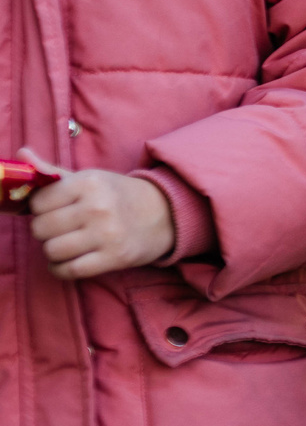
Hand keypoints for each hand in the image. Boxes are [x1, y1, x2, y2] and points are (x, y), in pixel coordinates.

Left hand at [23, 151, 175, 278]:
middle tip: (59, 228)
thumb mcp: (89, 178)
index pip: (38, 202)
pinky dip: (60, 269)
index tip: (53, 209)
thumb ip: (52, 171)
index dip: (40, 208)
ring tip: (64, 244)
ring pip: (52, 250)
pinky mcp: (114, 257)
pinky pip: (69, 271)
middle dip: (45, 231)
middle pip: (41, 229)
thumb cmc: (117, 195)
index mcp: (89, 183)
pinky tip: (66, 262)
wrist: (165, 213)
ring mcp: (107, 234)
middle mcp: (97, 207)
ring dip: (53, 251)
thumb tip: (21, 154)